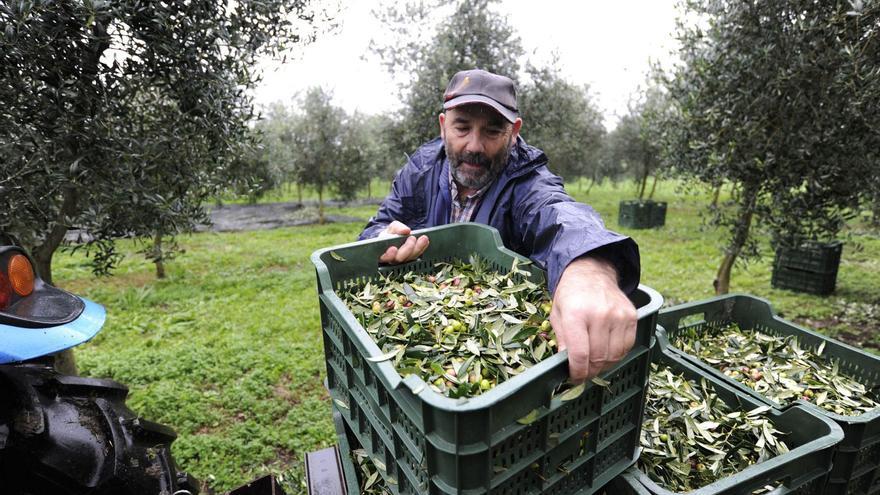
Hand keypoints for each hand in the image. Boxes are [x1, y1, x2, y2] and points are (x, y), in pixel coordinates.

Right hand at [377, 221, 429, 263]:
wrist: (398, 236)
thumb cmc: (391, 233)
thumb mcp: (392, 228)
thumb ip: (396, 228)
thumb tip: (405, 231)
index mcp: (382, 252)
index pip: (384, 257)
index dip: (389, 255)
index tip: (393, 248)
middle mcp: (392, 260)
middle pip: (399, 259)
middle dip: (406, 249)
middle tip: (412, 238)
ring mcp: (403, 260)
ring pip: (410, 258)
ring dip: (417, 248)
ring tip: (423, 238)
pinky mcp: (411, 259)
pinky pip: (417, 255)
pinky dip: (422, 248)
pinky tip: (425, 241)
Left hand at [550, 256, 636, 381]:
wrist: (591, 273)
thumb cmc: (571, 296)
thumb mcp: (557, 315)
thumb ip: (562, 340)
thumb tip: (566, 364)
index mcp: (576, 314)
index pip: (580, 354)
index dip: (578, 372)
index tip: (575, 378)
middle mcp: (599, 315)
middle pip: (598, 358)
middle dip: (590, 371)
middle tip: (584, 373)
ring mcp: (618, 316)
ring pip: (614, 356)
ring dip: (604, 366)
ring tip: (594, 363)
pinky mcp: (631, 316)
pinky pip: (627, 346)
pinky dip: (617, 355)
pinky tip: (607, 352)